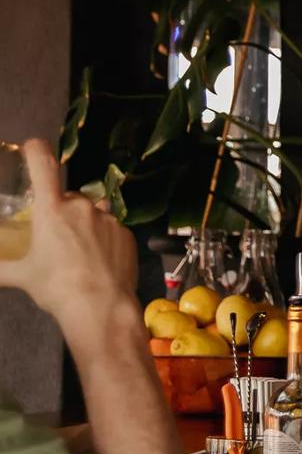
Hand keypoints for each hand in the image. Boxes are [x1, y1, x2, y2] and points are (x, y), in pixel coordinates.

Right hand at [0, 141, 137, 330]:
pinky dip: (102, 237)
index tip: (32, 147)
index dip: (36, 150)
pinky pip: (110, 227)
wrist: (101, 306)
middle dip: (59, 210)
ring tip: (77, 251)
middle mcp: (81, 206)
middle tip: (53, 237)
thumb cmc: (56, 287)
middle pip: (66, 197)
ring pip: (91, 211)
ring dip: (83, 223)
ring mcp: (107, 218)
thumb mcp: (21, 275)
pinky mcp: (127, 232)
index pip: (42, 164)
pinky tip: (97, 259)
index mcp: (52, 209)